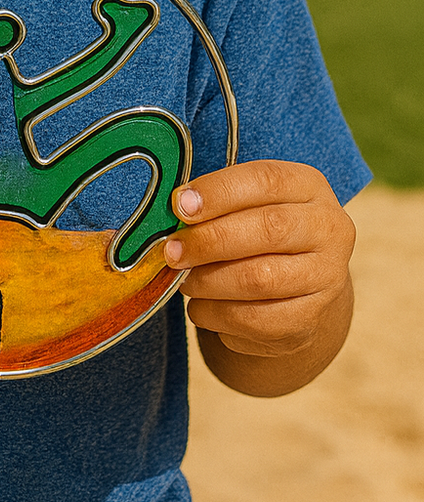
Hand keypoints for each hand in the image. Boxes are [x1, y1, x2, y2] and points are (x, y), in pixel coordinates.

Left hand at [163, 159, 354, 379]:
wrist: (299, 285)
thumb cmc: (259, 230)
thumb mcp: (248, 203)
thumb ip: (217, 203)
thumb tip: (176, 212)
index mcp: (309, 187)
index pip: (266, 180)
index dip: (219, 192)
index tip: (179, 206)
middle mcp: (329, 229)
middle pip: (268, 230)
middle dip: (209, 240)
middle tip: (172, 252)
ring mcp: (326, 277)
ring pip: (260, 280)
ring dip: (208, 282)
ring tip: (185, 281)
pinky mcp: (310, 320)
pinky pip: (255, 321)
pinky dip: (216, 314)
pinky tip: (201, 307)